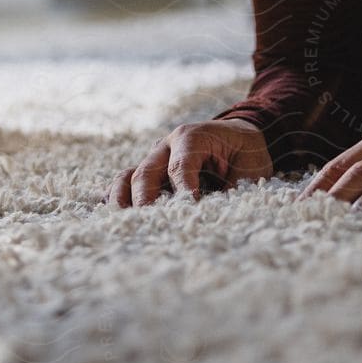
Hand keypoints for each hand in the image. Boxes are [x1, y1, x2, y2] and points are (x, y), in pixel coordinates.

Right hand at [110, 118, 273, 206]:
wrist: (241, 138)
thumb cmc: (245, 155)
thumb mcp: (247, 170)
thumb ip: (229, 191)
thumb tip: (212, 218)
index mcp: (191, 137)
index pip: (179, 166)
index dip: (182, 191)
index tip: (188, 213)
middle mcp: (166, 146)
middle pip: (146, 172)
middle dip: (146, 200)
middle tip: (150, 225)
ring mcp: (155, 159)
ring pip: (129, 176)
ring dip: (123, 199)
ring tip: (123, 222)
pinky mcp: (151, 172)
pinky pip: (126, 182)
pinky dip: (118, 197)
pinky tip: (114, 216)